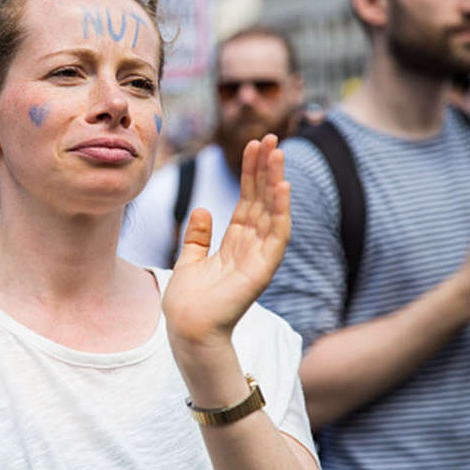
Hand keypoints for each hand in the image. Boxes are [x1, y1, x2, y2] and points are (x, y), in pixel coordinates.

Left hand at [163, 135, 289, 349]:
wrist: (187, 331)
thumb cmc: (188, 302)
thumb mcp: (188, 259)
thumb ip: (197, 236)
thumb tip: (202, 209)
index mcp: (235, 243)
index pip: (248, 200)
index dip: (251, 173)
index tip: (253, 146)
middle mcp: (251, 247)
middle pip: (262, 200)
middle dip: (266, 169)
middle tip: (270, 138)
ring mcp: (259, 258)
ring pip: (272, 211)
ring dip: (276, 181)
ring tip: (277, 152)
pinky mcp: (262, 270)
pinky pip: (276, 236)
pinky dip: (281, 211)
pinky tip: (282, 187)